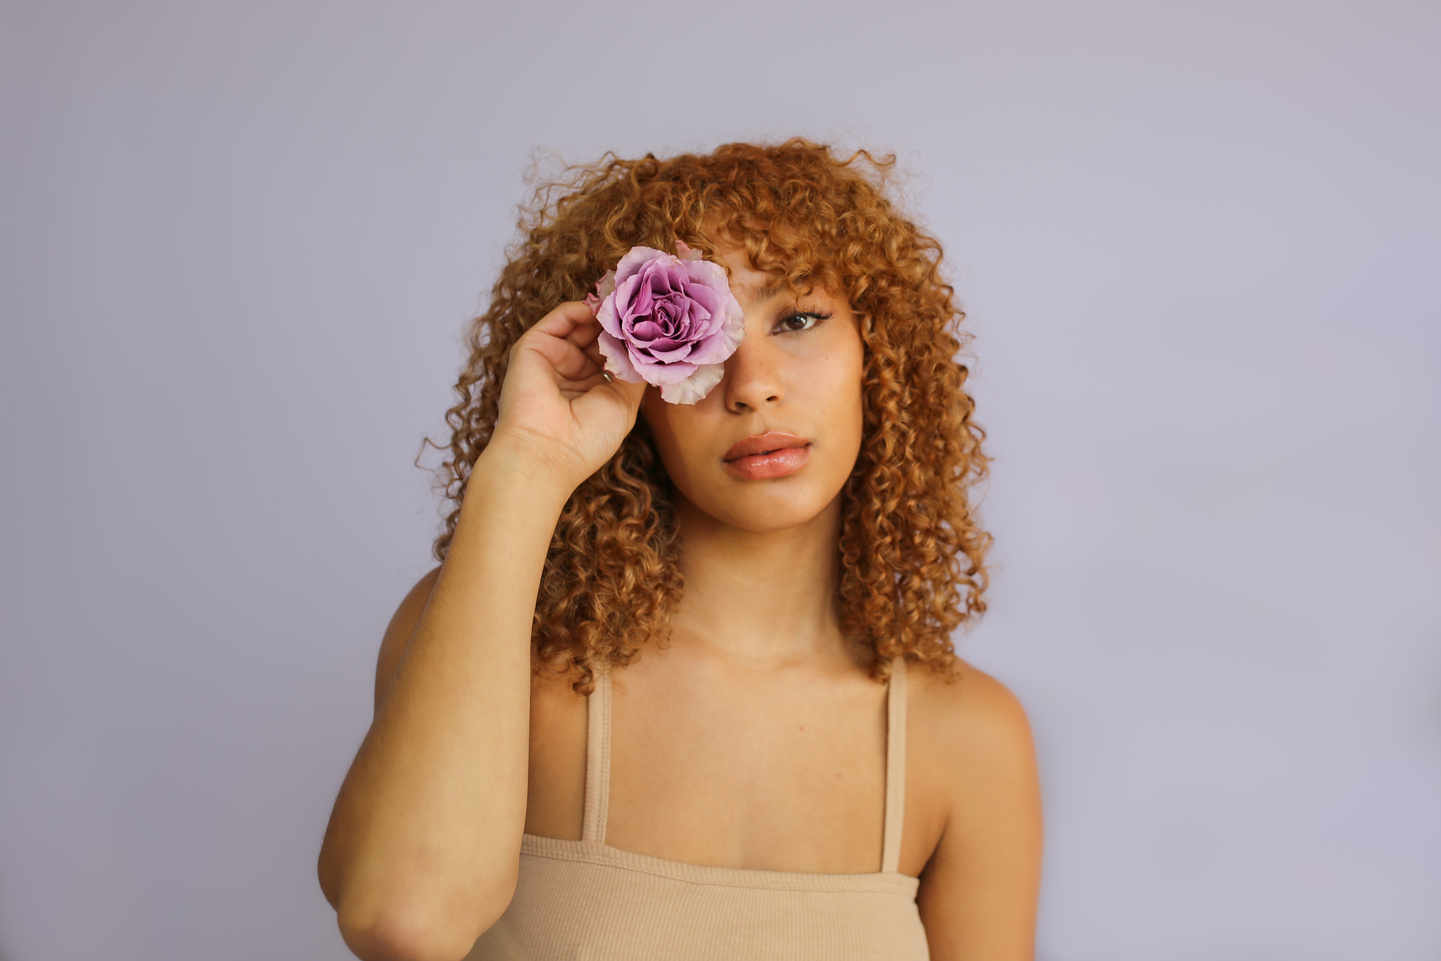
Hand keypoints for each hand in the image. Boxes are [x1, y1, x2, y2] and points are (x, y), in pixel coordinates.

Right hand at [491, 301, 647, 488]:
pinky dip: (584, 308)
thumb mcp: (625, 404)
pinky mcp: (534, 345)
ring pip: (582, 323)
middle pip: (598, 335)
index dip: (631, 340)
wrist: (547, 452)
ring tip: (631, 302)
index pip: (613, 354)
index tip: (655, 324)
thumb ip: (635, 371)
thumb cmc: (588, 438)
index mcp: (590, 388)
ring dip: (606, 312)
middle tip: (647, 306)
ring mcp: (552, 357)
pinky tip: (607, 306)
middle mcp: (570, 370)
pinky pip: (561, 318)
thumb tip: (650, 346)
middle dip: (621, 322)